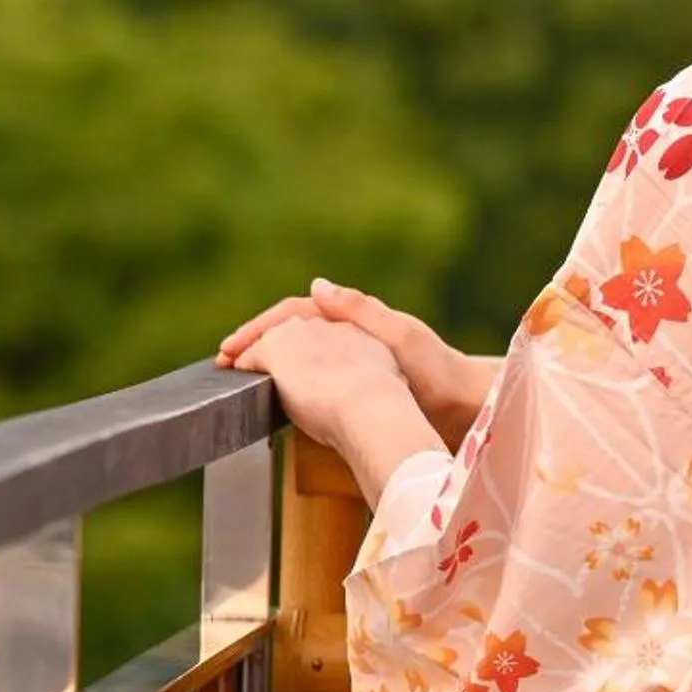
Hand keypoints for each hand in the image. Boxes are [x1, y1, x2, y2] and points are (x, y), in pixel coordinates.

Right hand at [218, 278, 498, 446]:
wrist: (468, 406)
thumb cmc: (439, 371)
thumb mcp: (400, 336)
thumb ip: (360, 310)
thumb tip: (315, 285)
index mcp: (353, 316)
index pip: (292, 312)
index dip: (258, 327)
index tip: (231, 349)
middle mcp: (348, 333)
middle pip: (288, 330)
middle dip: (253, 342)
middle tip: (223, 363)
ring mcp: (350, 358)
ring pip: (296, 352)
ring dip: (266, 361)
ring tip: (239, 378)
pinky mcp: (355, 383)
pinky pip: (310, 376)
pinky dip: (286, 381)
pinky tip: (274, 398)